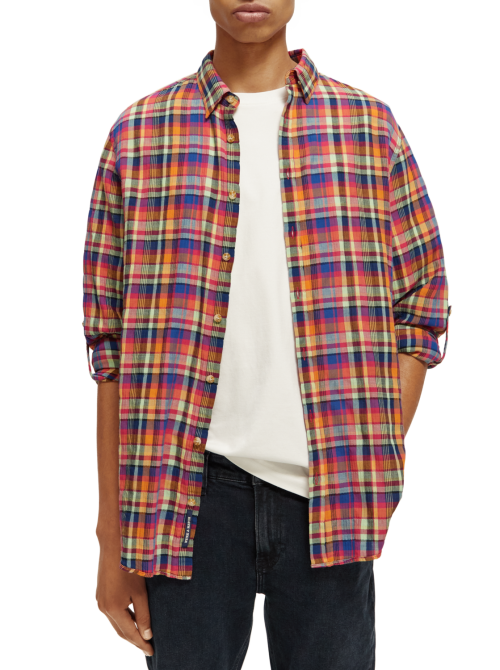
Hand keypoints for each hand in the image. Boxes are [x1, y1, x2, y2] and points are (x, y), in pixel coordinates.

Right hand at [95, 540, 153, 656]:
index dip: (141, 644)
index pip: (130, 634)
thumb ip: (143, 615)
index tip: (152, 652)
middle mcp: (104, 609)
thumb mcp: (140, 593)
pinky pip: (112, 614)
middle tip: (148, 647)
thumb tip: (146, 635)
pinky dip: (122, 620)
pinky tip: (132, 619)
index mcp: (114, 609)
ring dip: (128, 631)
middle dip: (134, 640)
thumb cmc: (130, 567)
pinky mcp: (100, 595)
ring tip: (142, 636)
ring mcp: (100, 602)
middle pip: (120, 632)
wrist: (114, 547)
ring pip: (115, 624)